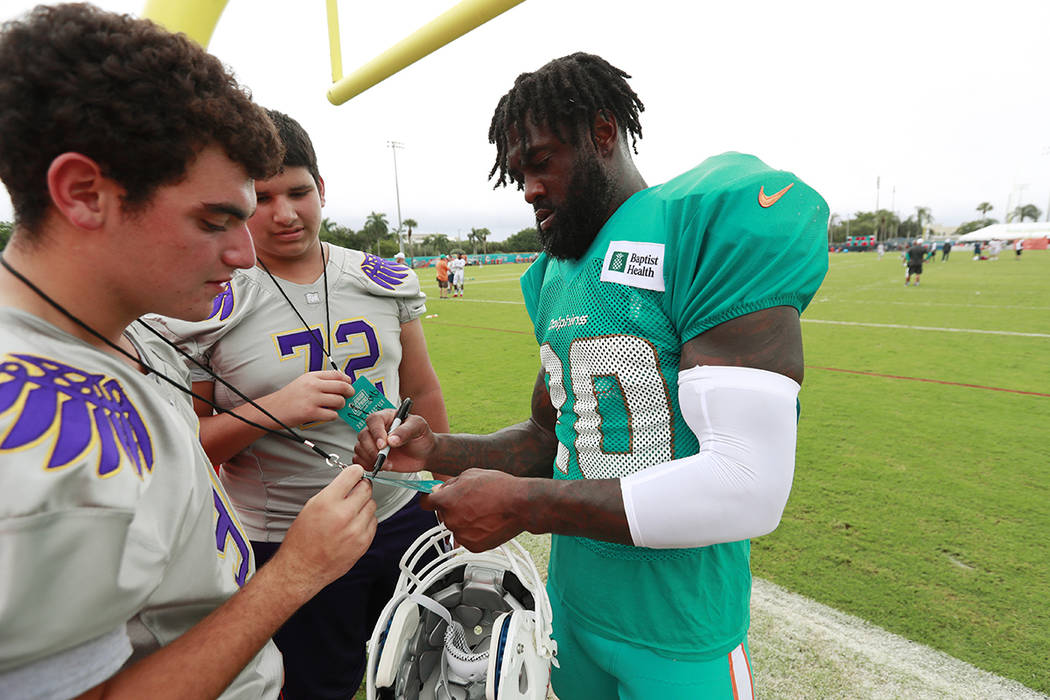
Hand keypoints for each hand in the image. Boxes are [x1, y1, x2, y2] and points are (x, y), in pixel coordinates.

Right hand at [262, 370, 353, 426]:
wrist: (272, 409)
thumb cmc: (290, 396)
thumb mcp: (304, 381)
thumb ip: (321, 381)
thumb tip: (342, 383)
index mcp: (312, 376)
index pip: (337, 374)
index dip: (347, 380)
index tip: (350, 384)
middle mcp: (313, 386)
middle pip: (342, 387)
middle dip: (350, 392)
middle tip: (349, 396)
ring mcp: (312, 399)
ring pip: (339, 401)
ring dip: (340, 406)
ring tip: (334, 407)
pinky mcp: (311, 413)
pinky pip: (332, 414)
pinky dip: (333, 416)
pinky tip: (327, 414)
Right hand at [269, 465, 376, 597]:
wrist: (302, 568)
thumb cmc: (302, 541)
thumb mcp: (310, 508)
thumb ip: (332, 493)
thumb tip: (348, 483)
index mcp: (327, 503)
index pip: (352, 475)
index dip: (355, 472)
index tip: (356, 472)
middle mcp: (343, 515)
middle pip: (366, 489)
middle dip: (361, 487)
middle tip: (356, 490)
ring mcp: (356, 530)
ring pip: (372, 505)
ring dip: (364, 505)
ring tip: (351, 511)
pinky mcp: (363, 543)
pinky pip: (374, 522)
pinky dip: (366, 520)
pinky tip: (354, 524)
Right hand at [353, 410, 436, 472]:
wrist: (425, 454)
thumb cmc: (422, 437)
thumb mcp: (419, 427)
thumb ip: (406, 431)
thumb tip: (392, 439)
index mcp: (387, 417)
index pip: (374, 420)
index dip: (376, 432)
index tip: (383, 445)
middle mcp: (378, 429)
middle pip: (363, 435)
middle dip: (372, 449)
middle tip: (385, 457)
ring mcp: (373, 443)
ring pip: (360, 448)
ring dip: (371, 459)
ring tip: (387, 464)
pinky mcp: (372, 456)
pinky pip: (359, 460)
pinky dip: (366, 465)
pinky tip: (379, 466)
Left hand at [422, 469, 524, 551]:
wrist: (520, 505)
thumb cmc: (500, 488)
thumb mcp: (471, 474)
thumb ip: (450, 484)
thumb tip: (441, 489)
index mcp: (447, 500)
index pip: (425, 502)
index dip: (430, 498)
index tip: (433, 498)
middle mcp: (451, 519)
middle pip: (443, 514)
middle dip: (453, 507)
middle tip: (471, 501)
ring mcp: (461, 534)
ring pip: (456, 526)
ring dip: (464, 520)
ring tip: (483, 511)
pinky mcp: (473, 546)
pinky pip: (467, 538)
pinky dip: (474, 532)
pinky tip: (486, 522)